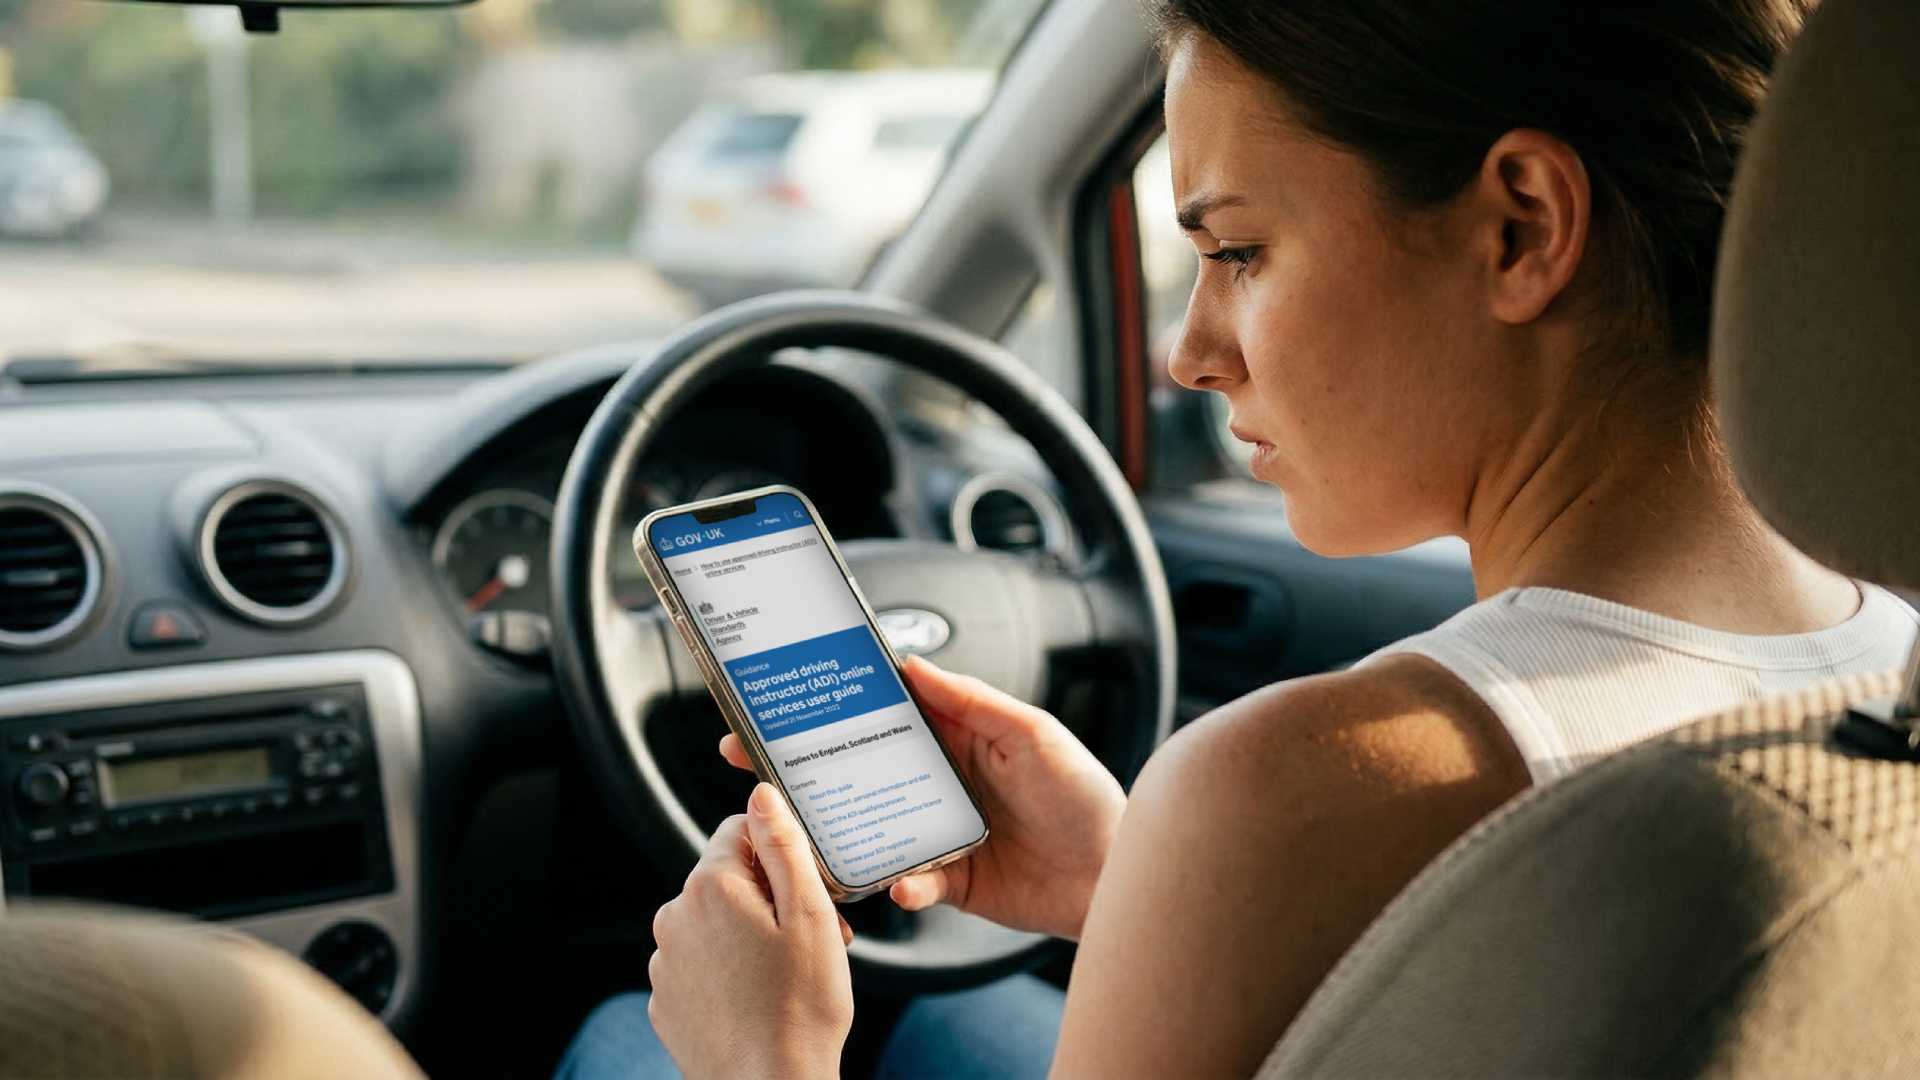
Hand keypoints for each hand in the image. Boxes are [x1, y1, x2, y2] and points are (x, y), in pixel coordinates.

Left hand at [648, 784, 853, 1079]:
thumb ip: (783, 846)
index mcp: (710, 886)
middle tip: (813, 937)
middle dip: (770, 897)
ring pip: (713, 922)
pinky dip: (728, 971)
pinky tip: (759, 998)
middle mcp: (674, 917)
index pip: (739, 828)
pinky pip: (700, 964)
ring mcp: (664, 962)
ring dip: (749, 934)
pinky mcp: (665, 1000)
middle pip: (727, 878)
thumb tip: (760, 793)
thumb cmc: (801, 1008)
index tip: (806, 888)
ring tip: (789, 974)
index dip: (780, 853)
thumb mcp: (809, 914)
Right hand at [720, 656, 1125, 940]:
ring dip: (838, 831)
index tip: (784, 699)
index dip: (834, 706)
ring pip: (870, 828)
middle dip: (804, 767)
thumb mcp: (1034, 734)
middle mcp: (938, 784)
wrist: (1116, 876)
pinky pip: (909, 884)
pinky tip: (906, 884)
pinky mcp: (948, 883)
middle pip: (858, 770)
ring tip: (808, 830)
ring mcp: (937, 834)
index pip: (883, 715)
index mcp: (955, 738)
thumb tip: (912, 664)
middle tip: (749, 759)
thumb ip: (973, 701)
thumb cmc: (1086, 797)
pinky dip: (902, 885)